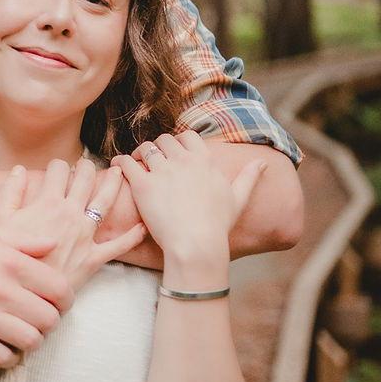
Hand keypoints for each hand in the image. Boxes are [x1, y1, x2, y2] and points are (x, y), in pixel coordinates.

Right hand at [0, 159, 147, 296]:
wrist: (23, 291)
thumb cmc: (9, 258)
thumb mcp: (0, 222)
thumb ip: (9, 193)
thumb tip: (18, 170)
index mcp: (48, 203)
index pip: (58, 171)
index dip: (58, 165)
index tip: (58, 167)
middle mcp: (70, 215)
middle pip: (85, 180)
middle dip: (87, 167)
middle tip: (88, 164)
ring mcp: (85, 236)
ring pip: (105, 203)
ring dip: (113, 184)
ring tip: (119, 173)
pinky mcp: (93, 258)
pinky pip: (119, 246)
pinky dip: (133, 236)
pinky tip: (142, 226)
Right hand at [0, 223, 73, 368]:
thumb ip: (24, 240)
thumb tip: (55, 243)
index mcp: (11, 262)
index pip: (60, 290)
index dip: (65, 301)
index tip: (58, 304)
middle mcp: (1, 290)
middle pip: (49, 319)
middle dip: (49, 323)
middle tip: (39, 321)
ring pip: (30, 341)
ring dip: (31, 341)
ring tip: (22, 335)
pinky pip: (3, 358)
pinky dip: (8, 356)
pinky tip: (2, 347)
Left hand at [114, 132, 264, 271]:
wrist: (197, 244)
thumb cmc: (217, 225)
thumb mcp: (238, 199)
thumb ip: (249, 177)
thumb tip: (262, 162)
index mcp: (204, 160)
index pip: (187, 137)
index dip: (177, 143)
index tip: (173, 153)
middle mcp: (183, 160)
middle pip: (163, 140)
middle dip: (158, 148)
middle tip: (152, 161)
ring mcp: (162, 171)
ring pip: (145, 148)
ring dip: (140, 154)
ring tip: (136, 164)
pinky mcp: (143, 185)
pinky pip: (127, 163)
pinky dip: (120, 162)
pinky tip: (118, 167)